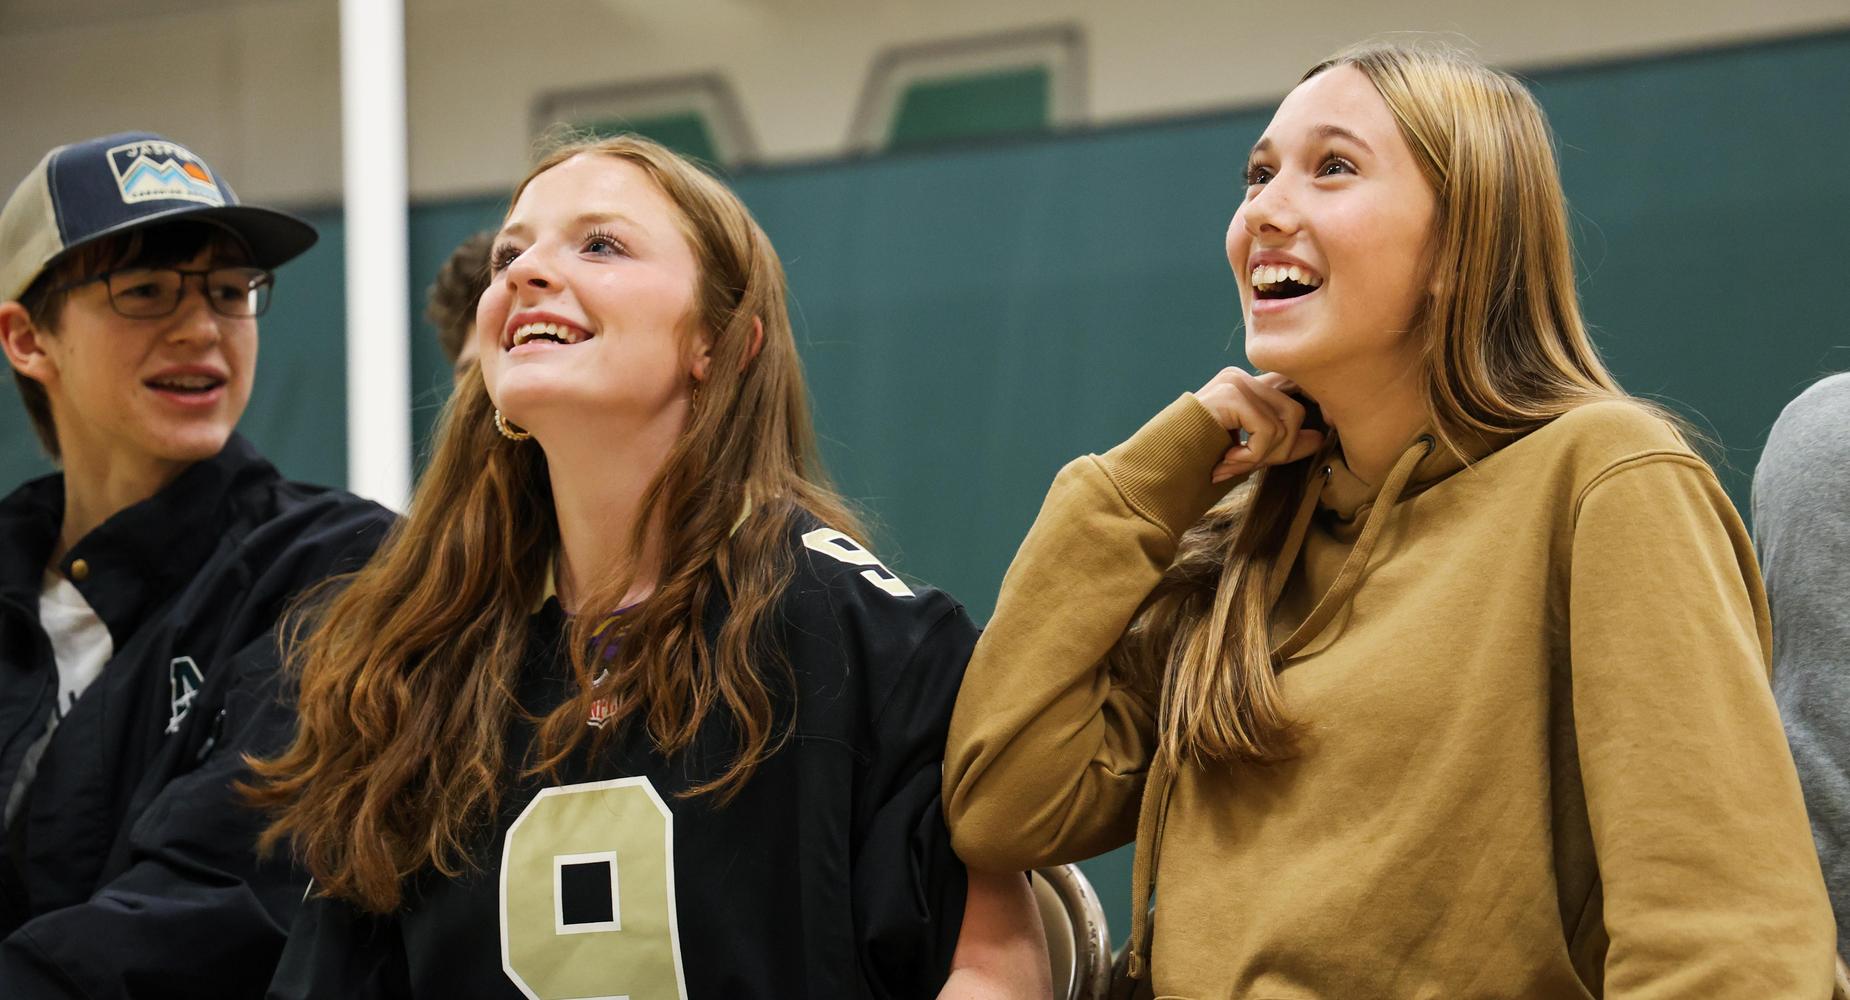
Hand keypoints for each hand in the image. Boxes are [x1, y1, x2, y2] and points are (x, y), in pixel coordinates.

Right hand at [1191, 368, 1324, 482]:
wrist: (1157, 468)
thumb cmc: (1196, 462)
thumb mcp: (1249, 453)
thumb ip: (1281, 443)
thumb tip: (1318, 438)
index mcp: (1246, 386)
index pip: (1294, 399)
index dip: (1302, 426)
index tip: (1289, 451)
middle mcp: (1242, 376)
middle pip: (1296, 412)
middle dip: (1279, 450)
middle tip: (1244, 466)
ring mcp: (1235, 381)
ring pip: (1286, 422)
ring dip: (1262, 456)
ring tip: (1230, 465)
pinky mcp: (1230, 394)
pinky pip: (1268, 430)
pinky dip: (1250, 456)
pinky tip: (1224, 463)